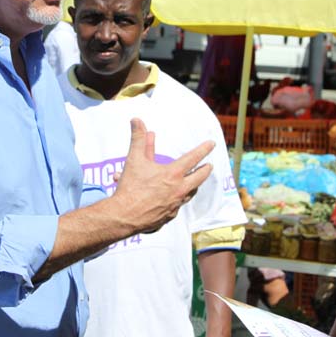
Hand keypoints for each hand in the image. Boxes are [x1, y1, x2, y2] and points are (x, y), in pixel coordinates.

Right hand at [111, 118, 213, 233]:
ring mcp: (176, 204)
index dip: (204, 149)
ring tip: (195, 181)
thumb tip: (136, 120)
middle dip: (205, 170)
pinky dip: (179, 199)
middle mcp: (179, 189)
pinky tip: (175, 198)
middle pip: (199, 177)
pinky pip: (178, 205)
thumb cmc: (130, 187)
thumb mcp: (134, 159)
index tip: (212, 144)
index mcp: (173, 174)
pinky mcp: (170, 216)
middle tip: (209, 166)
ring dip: (194, 185)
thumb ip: (138, 139)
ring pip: (191, 193)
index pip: (193, 158)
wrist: (124, 216)